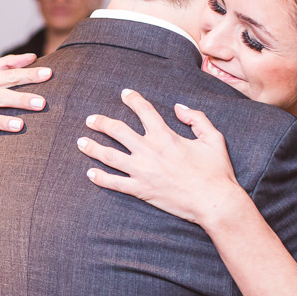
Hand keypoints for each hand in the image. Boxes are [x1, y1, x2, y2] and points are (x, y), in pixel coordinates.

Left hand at [76, 90, 248, 230]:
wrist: (214, 202)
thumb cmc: (216, 171)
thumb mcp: (213, 138)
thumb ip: (196, 118)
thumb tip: (178, 107)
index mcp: (165, 136)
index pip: (143, 110)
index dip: (132, 99)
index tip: (124, 93)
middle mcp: (149, 150)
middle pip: (117, 131)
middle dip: (101, 123)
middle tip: (90, 119)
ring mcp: (142, 171)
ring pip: (109, 156)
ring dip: (92, 147)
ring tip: (80, 142)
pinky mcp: (141, 190)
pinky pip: (114, 183)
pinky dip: (100, 178)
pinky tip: (90, 173)